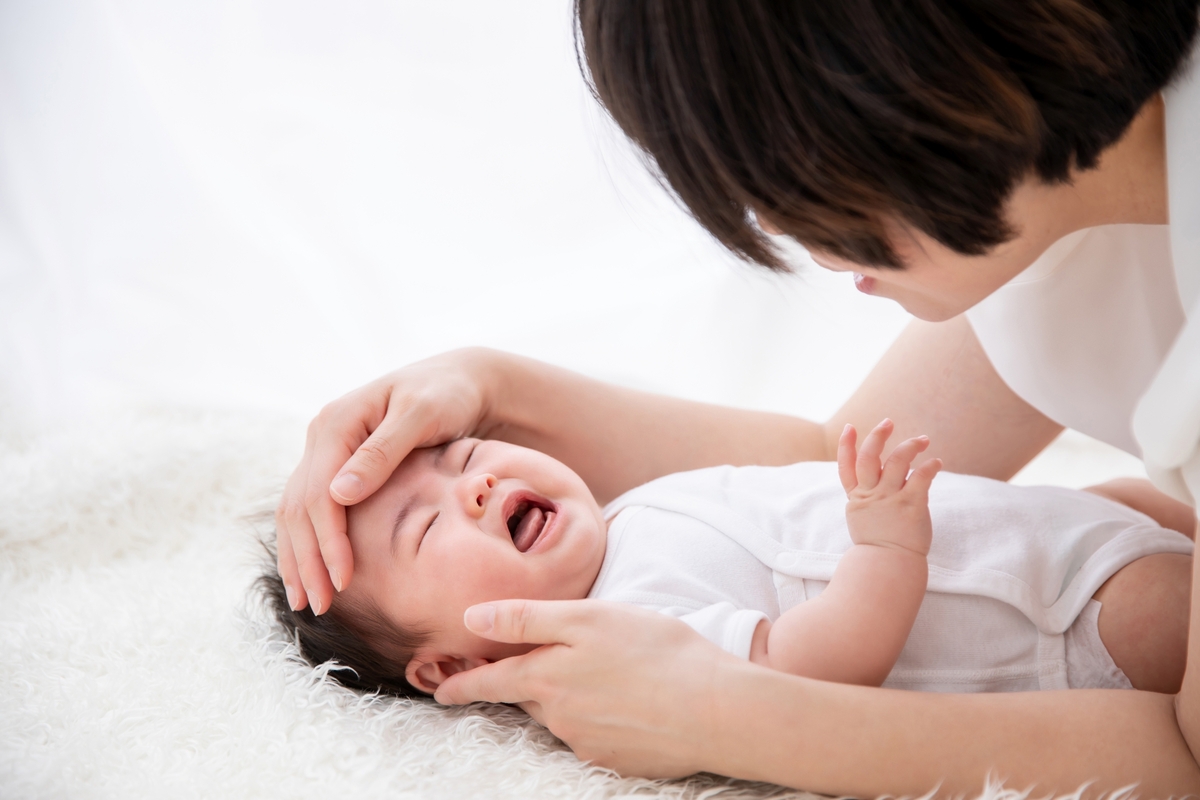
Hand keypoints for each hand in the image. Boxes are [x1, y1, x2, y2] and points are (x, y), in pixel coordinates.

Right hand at [275, 348, 496, 613]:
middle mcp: (323, 435)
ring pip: (296, 511)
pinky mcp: (337, 463)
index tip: (342, 582)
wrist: (461, 380)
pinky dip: (308, 543)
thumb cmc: (447, 395)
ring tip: (306, 602)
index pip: (319, 494)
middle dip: (306, 560)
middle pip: (299, 506)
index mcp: (337, 422)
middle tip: (318, 607)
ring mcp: (326, 449)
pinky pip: (310, 508)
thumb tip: (339, 495)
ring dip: (298, 558)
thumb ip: (383, 452)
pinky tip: (312, 574)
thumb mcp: (421, 416)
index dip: (327, 542)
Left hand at [434, 599, 741, 777]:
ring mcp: (588, 744)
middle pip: (527, 700)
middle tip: (518, 676)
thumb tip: (472, 618)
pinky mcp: (617, 761)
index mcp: (547, 678)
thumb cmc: (656, 651)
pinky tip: (627, 703)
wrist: (716, 710)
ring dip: (565, 701)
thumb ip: (527, 618)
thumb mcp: (589, 617)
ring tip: (599, 678)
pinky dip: (600, 719)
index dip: (465, 685)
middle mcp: (560, 717)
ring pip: (561, 717)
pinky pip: (594, 736)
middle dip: (519, 689)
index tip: (443, 691)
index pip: (491, 682)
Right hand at [836, 419, 940, 554]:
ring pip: (897, 461)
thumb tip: (883, 474)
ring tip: (923, 440)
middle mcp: (871, 495)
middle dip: (877, 436)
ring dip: (910, 446)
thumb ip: (868, 496)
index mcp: (857, 498)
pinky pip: (921, 477)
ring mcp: (890, 499)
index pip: (846, 466)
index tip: (850, 427)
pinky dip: (930, 466)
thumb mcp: (863, 518)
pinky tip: (935, 462)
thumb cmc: (879, 544)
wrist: (889, 566)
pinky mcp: (911, 505)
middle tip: (888, 422)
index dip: (846, 445)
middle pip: (869, 457)